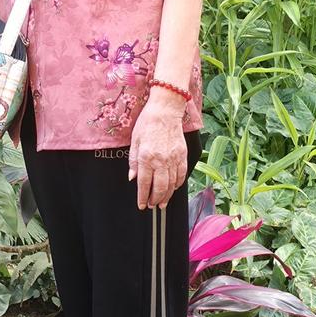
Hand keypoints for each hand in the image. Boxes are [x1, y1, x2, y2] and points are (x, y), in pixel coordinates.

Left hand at [129, 90, 188, 209]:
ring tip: (163, 202)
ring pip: (172, 184)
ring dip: (167, 196)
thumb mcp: (135, 141)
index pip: (144, 183)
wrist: (165, 111)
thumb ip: (133, 161)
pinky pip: (181, 174)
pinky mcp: (182, 155)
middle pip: (160, 187)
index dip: (142, 197)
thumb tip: (133, 178)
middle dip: (155, 200)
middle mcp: (161, 160)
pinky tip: (174, 188)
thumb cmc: (147, 123)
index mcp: (146, 157)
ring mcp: (173, 158)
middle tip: (152, 205)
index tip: (141, 205)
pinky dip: (178, 184)